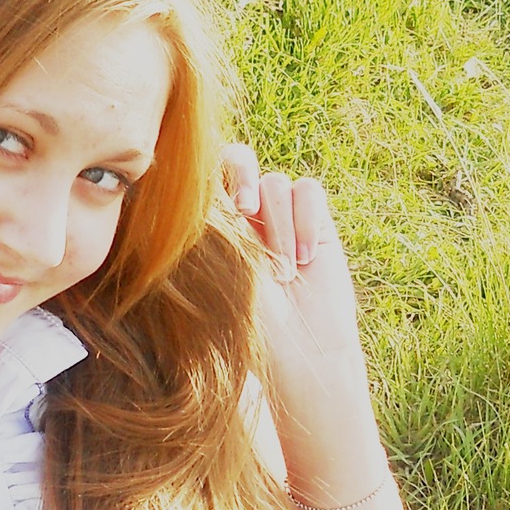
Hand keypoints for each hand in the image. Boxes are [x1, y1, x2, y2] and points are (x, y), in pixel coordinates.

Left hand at [220, 144, 366, 382]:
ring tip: (283, 272)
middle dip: (242, 176)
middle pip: (238, 159)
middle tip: (247, 211)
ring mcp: (280, 216)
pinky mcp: (314, 222)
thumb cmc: (247, 321)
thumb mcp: (218, 269)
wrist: (299, 350)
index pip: (203, 176)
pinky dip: (306, 221)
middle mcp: (244, 215)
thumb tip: (195, 178)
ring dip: (279, 227)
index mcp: (210, 225)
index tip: (218, 209)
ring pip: (276, 183)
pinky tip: (304, 259)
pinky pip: (308, 191)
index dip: (210, 174)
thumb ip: (208, 221)